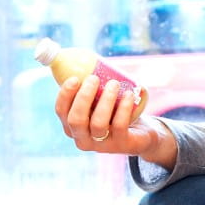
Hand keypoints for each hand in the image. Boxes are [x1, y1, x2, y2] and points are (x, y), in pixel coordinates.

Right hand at [54, 75, 175, 166]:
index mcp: (72, 127)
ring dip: (106, 100)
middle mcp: (83, 139)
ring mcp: (102, 145)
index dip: (65, 95)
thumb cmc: (115, 114)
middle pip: (76, 119)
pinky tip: (129, 94)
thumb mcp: (99, 103)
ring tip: (114, 83)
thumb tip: (86, 60)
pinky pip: (120, 125)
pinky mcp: (122, 145)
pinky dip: (124, 108)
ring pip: (98, 123)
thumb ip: (90, 89)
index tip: (75, 78)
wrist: (142, 135)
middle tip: (94, 78)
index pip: (61, 112)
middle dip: (83, 97)